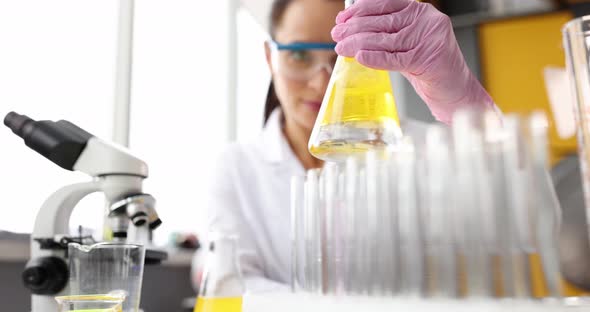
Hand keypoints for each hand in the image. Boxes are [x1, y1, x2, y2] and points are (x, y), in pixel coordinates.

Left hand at [331, 0, 496, 123]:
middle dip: (355, 29)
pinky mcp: (429, 59)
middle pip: (383, 22)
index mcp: (421, 12)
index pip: (386, 4)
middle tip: (337, 35)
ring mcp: (429, 39)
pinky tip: (360, 57)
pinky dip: (375, 58)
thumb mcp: (405, 44)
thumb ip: (384, 35)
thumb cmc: (428, 68)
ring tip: (342, 48)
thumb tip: (351, 31)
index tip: (342, 19)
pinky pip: (395, 58)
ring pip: (386, 40)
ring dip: (359, 44)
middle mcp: (427, 21)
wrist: (454, 91)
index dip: (361, 10)